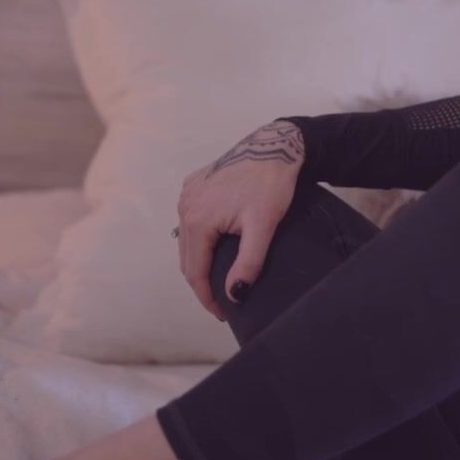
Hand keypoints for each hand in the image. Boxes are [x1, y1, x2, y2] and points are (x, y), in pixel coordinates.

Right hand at [176, 120, 303, 320]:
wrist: (274, 146)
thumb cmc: (271, 185)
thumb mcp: (263, 227)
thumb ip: (248, 263)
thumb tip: (234, 294)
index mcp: (197, 220)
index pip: (196, 272)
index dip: (207, 297)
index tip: (222, 314)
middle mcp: (185, 207)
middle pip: (188, 258)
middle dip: (203, 283)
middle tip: (222, 302)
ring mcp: (187, 194)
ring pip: (188, 240)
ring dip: (200, 261)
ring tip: (218, 278)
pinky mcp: (194, 184)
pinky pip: (191, 220)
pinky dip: (200, 239)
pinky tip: (215, 247)